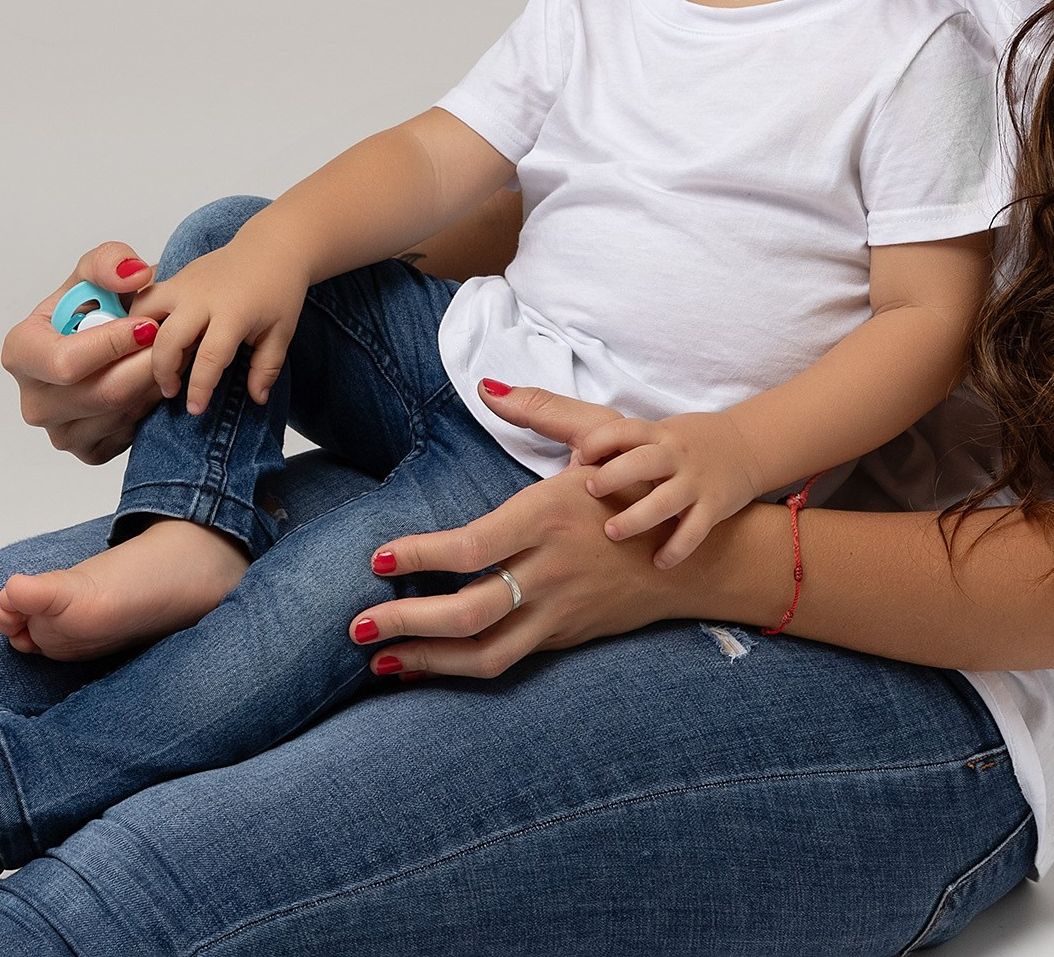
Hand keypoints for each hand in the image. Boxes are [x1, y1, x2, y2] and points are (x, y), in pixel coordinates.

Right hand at [3, 243, 164, 464]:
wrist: (107, 342)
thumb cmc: (94, 307)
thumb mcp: (95, 272)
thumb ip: (110, 261)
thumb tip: (133, 276)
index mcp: (22, 352)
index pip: (67, 363)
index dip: (113, 345)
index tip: (147, 325)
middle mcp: (33, 400)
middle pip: (102, 393)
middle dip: (145, 364)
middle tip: (170, 341)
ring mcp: (58, 431)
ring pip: (121, 413)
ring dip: (153, 382)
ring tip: (163, 355)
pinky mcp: (87, 450)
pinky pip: (127, 433)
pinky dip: (148, 406)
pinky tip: (151, 380)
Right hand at [131, 226, 310, 412]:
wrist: (274, 246)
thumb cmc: (279, 289)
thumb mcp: (281, 332)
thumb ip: (266, 367)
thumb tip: (257, 398)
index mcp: (234, 312)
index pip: (209, 357)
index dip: (200, 388)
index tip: (195, 409)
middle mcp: (203, 295)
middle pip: (167, 339)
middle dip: (163, 372)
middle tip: (171, 391)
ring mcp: (185, 282)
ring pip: (142, 312)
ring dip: (140, 340)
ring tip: (154, 362)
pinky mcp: (175, 276)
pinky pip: (145, 298)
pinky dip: (139, 320)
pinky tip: (148, 339)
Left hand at [348, 385, 733, 678]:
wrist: (698, 555)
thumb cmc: (636, 487)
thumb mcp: (597, 438)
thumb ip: (539, 411)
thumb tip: (487, 385)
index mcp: (550, 518)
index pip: (470, 547)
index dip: (419, 556)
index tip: (378, 558)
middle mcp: (552, 571)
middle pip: (469, 612)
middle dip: (406, 621)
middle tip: (356, 624)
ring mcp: (561, 611)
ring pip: (485, 653)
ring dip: (427, 661)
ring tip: (377, 659)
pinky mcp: (566, 636)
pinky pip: (505, 662)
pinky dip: (457, 669)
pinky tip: (422, 667)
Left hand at [575, 410, 764, 567]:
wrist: (747, 446)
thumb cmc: (687, 443)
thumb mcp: (659, 432)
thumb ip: (625, 444)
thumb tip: (573, 457)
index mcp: (658, 434)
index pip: (626, 430)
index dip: (601, 441)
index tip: (580, 456)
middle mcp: (676, 456)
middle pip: (643, 462)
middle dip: (614, 476)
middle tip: (591, 490)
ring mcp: (696, 482)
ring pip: (665, 501)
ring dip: (637, 518)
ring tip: (612, 532)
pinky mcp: (714, 507)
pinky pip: (694, 531)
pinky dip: (676, 549)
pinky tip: (658, 562)